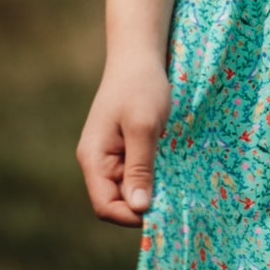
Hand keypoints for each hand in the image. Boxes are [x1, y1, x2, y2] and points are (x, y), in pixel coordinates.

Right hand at [76, 52, 173, 226]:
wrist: (139, 54)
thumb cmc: (141, 86)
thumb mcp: (144, 126)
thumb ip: (140, 167)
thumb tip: (140, 209)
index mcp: (94, 159)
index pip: (105, 207)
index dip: (131, 215)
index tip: (161, 209)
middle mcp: (98, 162)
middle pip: (118, 201)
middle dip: (144, 202)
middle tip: (175, 194)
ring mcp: (111, 155)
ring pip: (130, 188)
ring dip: (151, 188)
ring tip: (175, 178)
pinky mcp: (125, 148)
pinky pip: (137, 173)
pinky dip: (154, 174)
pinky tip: (171, 165)